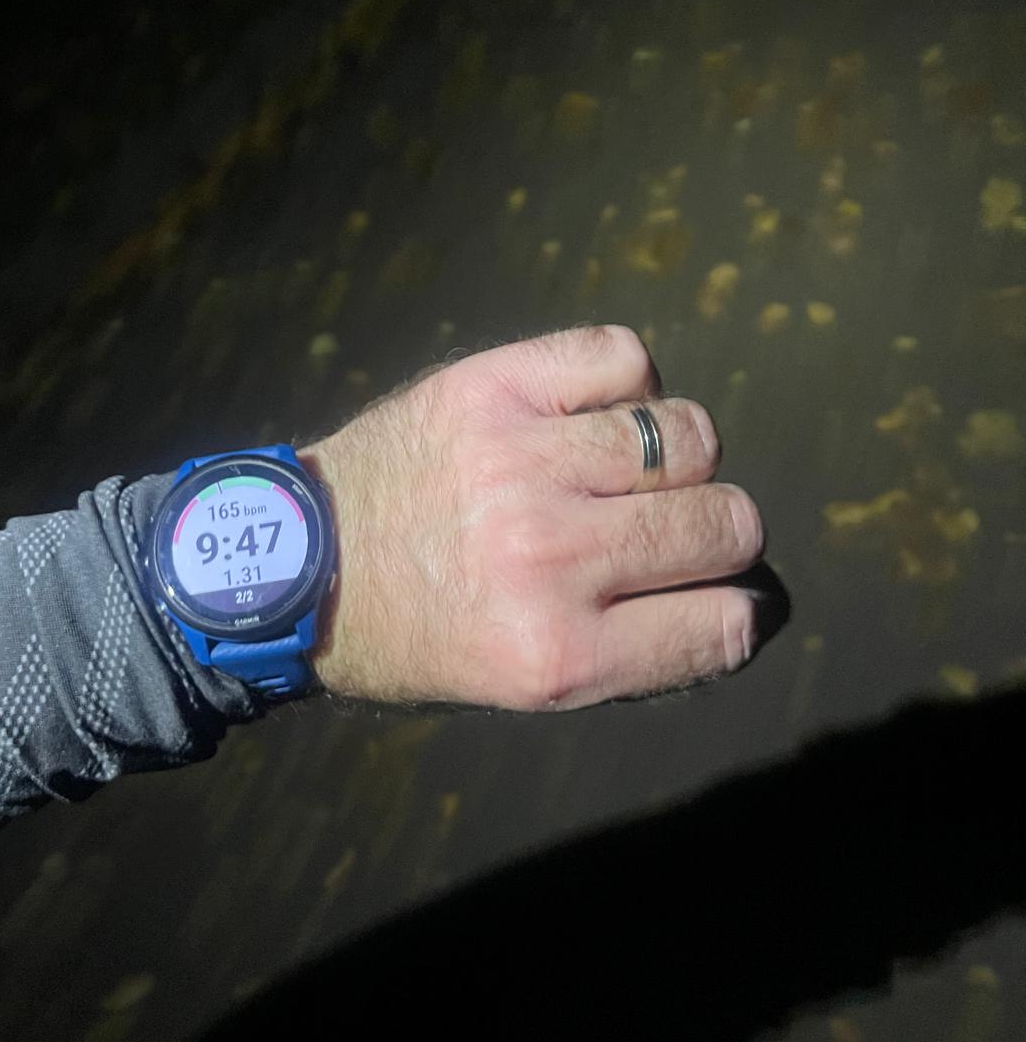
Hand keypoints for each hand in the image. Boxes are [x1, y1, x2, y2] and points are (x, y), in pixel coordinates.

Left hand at [298, 324, 771, 711]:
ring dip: (672, 456)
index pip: (728, 624)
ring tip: (616, 470)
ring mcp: (518, 462)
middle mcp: (547, 557)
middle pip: (727, 521)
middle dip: (721, 530)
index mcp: (558, 655)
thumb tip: (745, 599)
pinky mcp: (488, 386)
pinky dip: (626, 381)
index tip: (719, 595)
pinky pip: (623, 356)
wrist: (295, 566)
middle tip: (668, 530)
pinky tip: (588, 414)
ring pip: (688, 435)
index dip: (739, 609)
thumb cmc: (417, 633)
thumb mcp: (524, 684)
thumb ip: (636, 648)